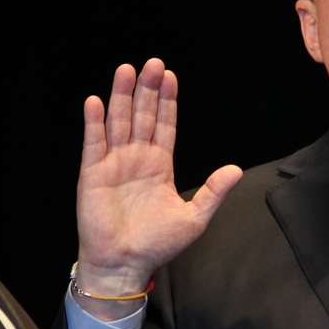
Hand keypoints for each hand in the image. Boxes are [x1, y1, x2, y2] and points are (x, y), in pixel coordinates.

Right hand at [76, 59, 241, 318]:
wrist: (126, 265)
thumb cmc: (157, 244)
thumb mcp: (194, 217)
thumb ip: (212, 191)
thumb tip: (236, 169)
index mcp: (159, 166)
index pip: (164, 125)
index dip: (167, 101)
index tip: (170, 76)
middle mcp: (136, 159)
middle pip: (142, 116)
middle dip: (147, 90)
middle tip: (152, 63)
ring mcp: (113, 164)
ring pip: (118, 122)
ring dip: (121, 97)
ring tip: (126, 70)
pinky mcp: (92, 174)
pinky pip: (93, 143)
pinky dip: (94, 123)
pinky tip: (96, 102)